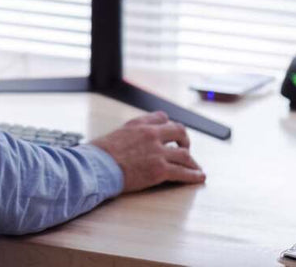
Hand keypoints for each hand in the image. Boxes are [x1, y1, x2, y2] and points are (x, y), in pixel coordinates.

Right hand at [91, 111, 205, 192]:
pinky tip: (199, 178)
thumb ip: (129, 133)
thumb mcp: (115, 134)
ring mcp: (157, 152)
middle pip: (179, 131)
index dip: (168, 126)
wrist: (97, 166)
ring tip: (196, 167)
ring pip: (184, 154)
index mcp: (139, 124)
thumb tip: (128, 139)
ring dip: (192, 161)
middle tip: (186, 148)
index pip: (162, 118)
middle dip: (185, 140)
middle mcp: (151, 134)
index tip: (171, 133)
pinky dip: (193, 176)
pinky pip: (182, 172)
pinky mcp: (159, 170)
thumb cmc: (99, 154)